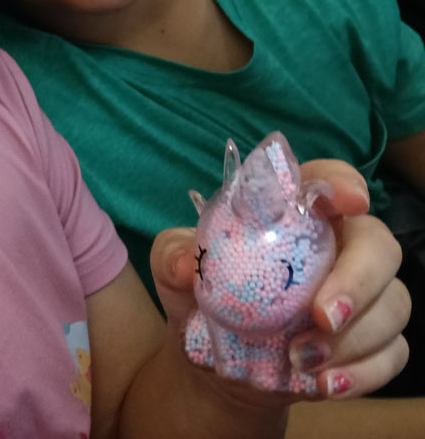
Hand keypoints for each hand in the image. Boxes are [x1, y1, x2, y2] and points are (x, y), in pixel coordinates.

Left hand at [151, 158, 409, 399]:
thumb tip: (184, 264)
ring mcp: (362, 297)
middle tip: (322, 316)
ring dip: (354, 338)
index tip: (351, 201)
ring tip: (299, 359)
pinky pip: (393, 354)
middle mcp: (337, 247)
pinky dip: (364, 372)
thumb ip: (173, 255)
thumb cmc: (199, 293)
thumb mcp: (172, 268)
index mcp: (292, 213)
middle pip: (379, 246)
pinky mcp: (371, 344)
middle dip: (359, 281)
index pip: (327, 180)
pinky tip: (325, 384)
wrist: (212, 361)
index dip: (343, 183)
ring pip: (393, 305)